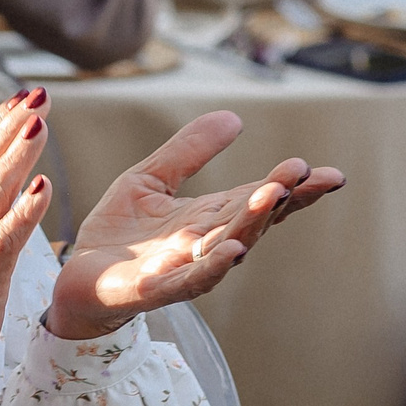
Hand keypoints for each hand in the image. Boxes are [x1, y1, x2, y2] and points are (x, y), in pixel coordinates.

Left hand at [46, 111, 343, 340]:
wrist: (76, 279)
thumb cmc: (120, 232)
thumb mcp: (151, 178)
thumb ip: (189, 151)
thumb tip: (235, 117)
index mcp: (209, 217)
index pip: (258, 198)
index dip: (294, 187)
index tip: (330, 173)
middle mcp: (205, 244)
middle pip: (250, 219)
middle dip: (279, 197)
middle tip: (305, 172)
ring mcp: (182, 268)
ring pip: (227, 245)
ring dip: (253, 222)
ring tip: (275, 196)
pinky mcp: (153, 288)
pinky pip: (188, 281)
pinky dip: (213, 268)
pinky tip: (233, 252)